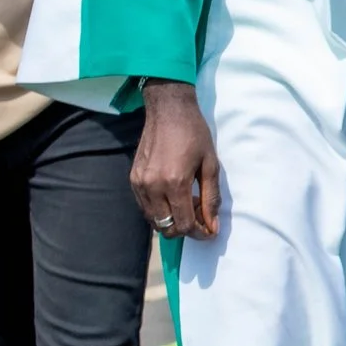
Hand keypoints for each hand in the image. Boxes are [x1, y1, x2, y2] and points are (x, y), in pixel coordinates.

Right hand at [133, 80, 221, 239]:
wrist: (168, 111)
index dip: (199, 233)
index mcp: (174, 183)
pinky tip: (174, 198)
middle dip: (186, 229)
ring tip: (189, 204)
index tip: (210, 231)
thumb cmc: (194, 134)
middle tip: (201, 216)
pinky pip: (145, 207)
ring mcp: (139, 184)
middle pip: (166, 228)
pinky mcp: (133, 179)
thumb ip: (211, 197)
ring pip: (153, 220)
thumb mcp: (211, 165)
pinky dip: (160, 210)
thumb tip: (213, 224)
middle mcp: (152, 187)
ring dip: (172, 220)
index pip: (183, 224)